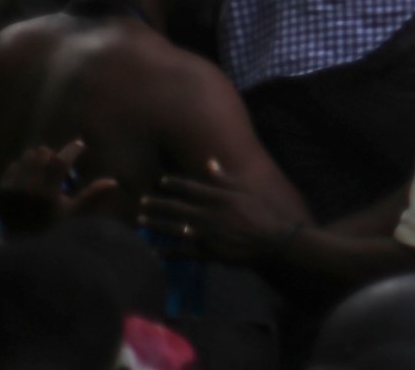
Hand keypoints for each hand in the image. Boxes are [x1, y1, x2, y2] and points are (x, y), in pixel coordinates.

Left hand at [0, 139, 118, 231]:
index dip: (72, 149)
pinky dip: (23, 166)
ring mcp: (14, 185)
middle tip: (60, 162)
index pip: (61, 161)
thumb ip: (90, 194)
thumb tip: (113, 181)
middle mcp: (30, 185)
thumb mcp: (71, 211)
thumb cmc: (49, 224)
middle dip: (54, 154)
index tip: (80, 146)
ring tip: (44, 167)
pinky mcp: (3, 186)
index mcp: (49, 191)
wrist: (18, 238)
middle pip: (44, 153)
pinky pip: (14, 165)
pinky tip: (28, 176)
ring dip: (38, 157)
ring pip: (28, 156)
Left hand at [141, 158, 302, 263]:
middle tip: (141, 200)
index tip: (160, 180)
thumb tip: (210, 162)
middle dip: (157, 203)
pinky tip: (154, 251)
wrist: (273, 239)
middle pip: (176, 207)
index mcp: (217, 197)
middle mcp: (207, 213)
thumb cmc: (262, 212)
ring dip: (156, 224)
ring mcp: (205, 233)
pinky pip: (182, 252)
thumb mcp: (245, 190)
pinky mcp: (207, 251)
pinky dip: (167, 252)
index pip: (190, 187)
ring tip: (141, 221)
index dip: (173, 183)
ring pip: (173, 228)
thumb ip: (224, 177)